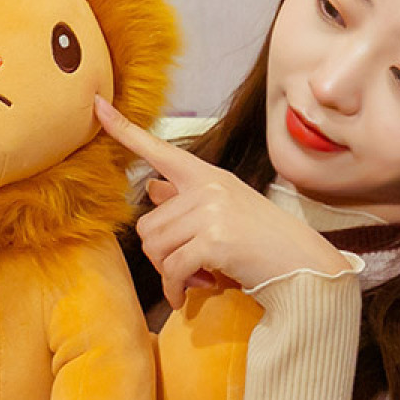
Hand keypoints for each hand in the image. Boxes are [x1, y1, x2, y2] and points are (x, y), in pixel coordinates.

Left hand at [95, 96, 350, 307]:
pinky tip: (191, 294)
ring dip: (170, 273)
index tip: (97, 106)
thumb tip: (152, 188)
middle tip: (189, 267)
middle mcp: (206, 188)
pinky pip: (173, 270)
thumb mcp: (225, 209)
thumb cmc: (262, 240)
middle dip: (161, 255)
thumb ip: (185, 198)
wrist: (302, 265)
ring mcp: (210, 212)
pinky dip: (177, 289)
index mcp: (206, 175)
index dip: (124, 130)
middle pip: (146, 225)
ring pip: (155, 249)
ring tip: (198, 276)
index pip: (158, 149)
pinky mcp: (214, 241)